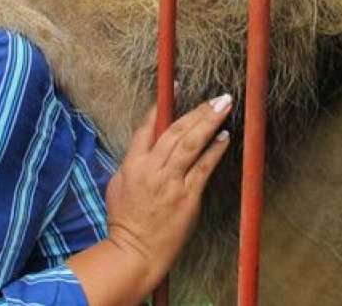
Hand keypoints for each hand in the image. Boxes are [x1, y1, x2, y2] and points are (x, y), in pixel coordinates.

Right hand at [105, 94, 232, 295]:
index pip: (147, 127)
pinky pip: (204, 168)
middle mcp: (152, 170)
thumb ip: (132, 161)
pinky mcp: (187, 197)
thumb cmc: (125, 221)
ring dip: (209, 123)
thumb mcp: (118, 184)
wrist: (135, 252)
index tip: (176, 88)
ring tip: (224, 107)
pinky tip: (224, 136)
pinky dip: (214, 150)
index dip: (161, 106)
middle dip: (197, 111)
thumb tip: (148, 143)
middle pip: (176, 131)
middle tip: (217, 98)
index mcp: (132, 165)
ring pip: (191, 145)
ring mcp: (171, 183)